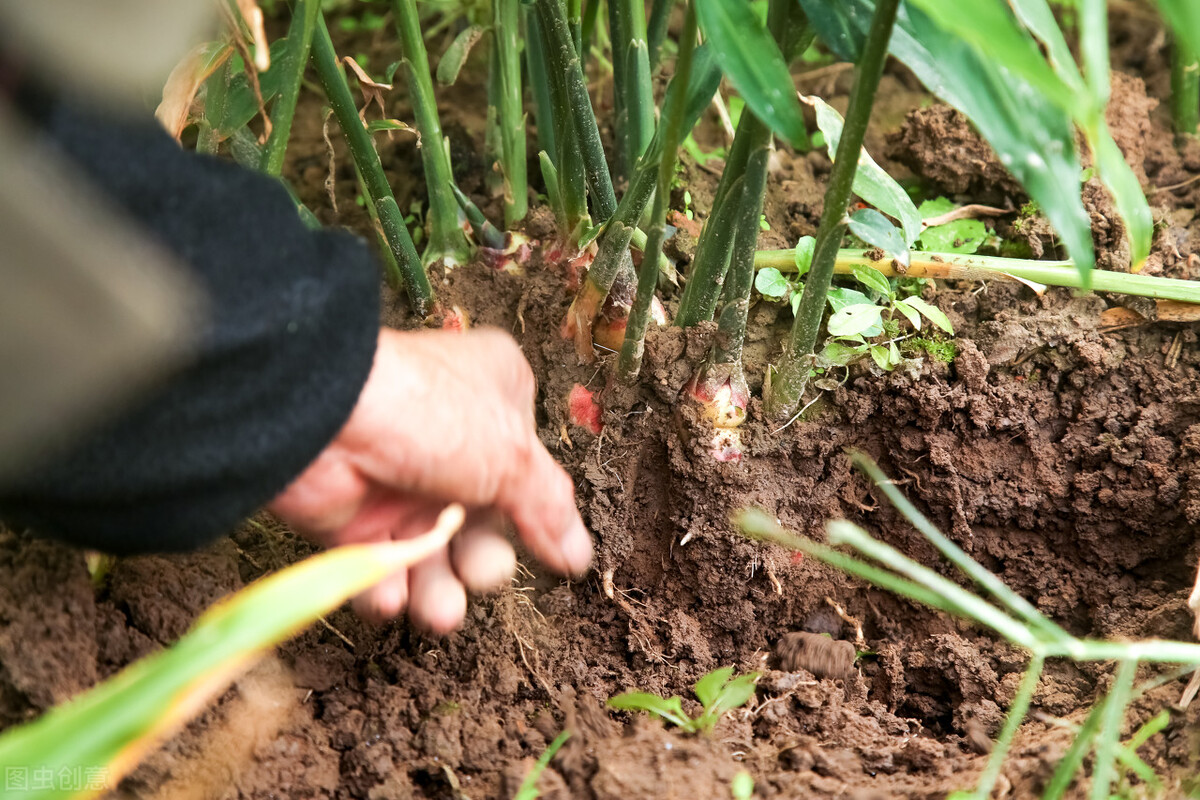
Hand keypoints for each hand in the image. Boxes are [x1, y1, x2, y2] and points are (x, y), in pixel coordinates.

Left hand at [268, 327, 592, 631]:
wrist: (320, 418)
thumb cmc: (429, 412)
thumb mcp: (513, 459)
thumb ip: (549, 511)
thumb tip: (579, 558)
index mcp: (496, 398)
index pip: (530, 466)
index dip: (535, 510)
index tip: (547, 546)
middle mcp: (451, 438)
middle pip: (485, 522)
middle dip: (483, 561)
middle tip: (479, 573)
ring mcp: (402, 479)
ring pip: (436, 554)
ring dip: (439, 591)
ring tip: (438, 610)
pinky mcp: (355, 517)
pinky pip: (385, 567)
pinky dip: (390, 590)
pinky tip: (393, 597)